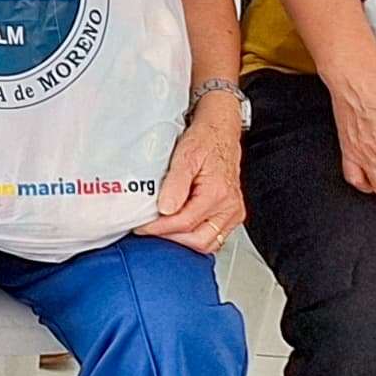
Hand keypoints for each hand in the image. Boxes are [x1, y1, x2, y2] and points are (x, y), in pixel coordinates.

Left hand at [137, 107, 245, 251]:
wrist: (220, 132)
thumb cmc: (205, 140)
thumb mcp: (185, 155)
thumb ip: (175, 184)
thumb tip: (165, 209)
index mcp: (218, 193)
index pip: (185, 223)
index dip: (160, 228)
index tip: (143, 228)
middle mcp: (229, 206)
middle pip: (198, 241)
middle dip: (171, 239)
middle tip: (150, 230)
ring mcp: (232, 212)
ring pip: (208, 244)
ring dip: (183, 241)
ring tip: (163, 230)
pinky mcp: (231, 215)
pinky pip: (214, 238)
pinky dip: (195, 237)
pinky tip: (179, 229)